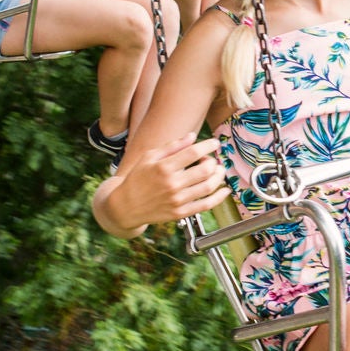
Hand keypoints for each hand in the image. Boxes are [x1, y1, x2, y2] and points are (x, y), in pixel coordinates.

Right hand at [108, 135, 230, 227]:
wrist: (126, 206)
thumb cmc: (137, 178)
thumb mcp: (149, 157)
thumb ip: (172, 146)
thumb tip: (192, 137)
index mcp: (163, 167)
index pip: (193, 153)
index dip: (208, 146)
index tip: (214, 143)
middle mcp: (172, 184)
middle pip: (205, 169)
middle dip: (213, 161)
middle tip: (211, 159)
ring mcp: (177, 200)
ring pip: (208, 186)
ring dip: (219, 176)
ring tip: (218, 170)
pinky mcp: (181, 213)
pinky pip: (206, 205)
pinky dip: (219, 197)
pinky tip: (224, 190)